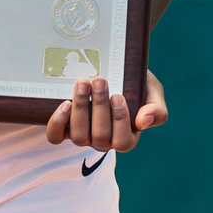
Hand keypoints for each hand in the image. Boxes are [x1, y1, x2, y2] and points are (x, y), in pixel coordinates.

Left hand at [45, 69, 166, 149]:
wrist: (112, 70)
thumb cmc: (136, 83)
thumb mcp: (153, 92)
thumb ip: (156, 109)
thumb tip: (143, 122)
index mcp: (127, 137)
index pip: (122, 142)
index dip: (119, 121)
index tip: (118, 95)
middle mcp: (103, 141)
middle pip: (100, 137)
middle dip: (99, 107)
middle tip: (100, 80)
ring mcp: (83, 135)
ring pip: (79, 136)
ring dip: (80, 108)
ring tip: (83, 83)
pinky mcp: (64, 126)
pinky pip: (56, 135)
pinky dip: (58, 122)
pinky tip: (65, 103)